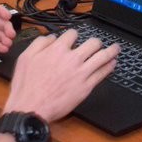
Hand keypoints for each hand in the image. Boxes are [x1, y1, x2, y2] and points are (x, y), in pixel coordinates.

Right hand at [3, 29, 118, 121]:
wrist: (31, 108)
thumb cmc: (27, 86)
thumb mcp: (25, 57)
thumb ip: (39, 43)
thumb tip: (51, 38)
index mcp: (57, 50)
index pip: (73, 34)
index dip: (74, 35)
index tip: (75, 39)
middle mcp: (72, 58)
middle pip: (92, 43)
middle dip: (96, 42)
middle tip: (97, 44)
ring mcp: (81, 72)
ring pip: (102, 56)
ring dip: (111, 50)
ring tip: (116, 48)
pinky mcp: (86, 86)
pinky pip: (102, 73)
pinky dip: (109, 66)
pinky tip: (112, 63)